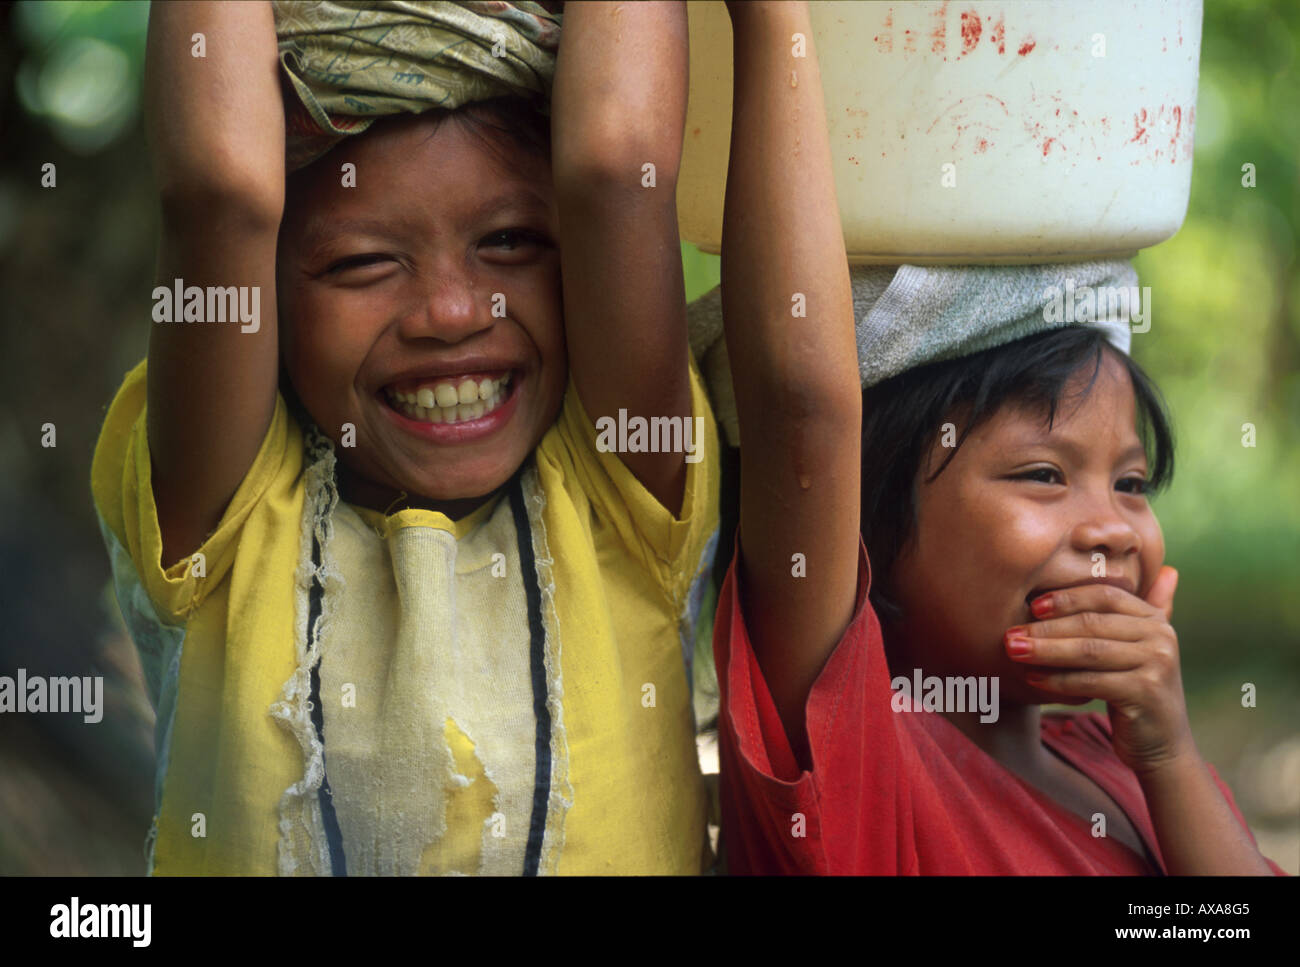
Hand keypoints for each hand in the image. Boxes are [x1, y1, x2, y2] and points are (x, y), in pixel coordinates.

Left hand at [1004, 567, 1196, 774]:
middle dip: (1046, 628)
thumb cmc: (1133, 690)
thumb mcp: (1132, 649)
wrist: (1162, 743)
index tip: (1032, 606)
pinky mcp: (1146, 693)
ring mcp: (1157, 664)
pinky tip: (1033, 679)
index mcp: (1154, 618)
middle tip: (1010, 634)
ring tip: (1013, 651)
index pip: (1104, 595)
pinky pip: (1090, 681)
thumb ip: (1126, 613)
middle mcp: (1161, 636)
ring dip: (1046, 651)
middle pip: (1092, 623)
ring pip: (1089, 651)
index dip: (1066, 598)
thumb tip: (1160, 569)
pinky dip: (1058, 679)